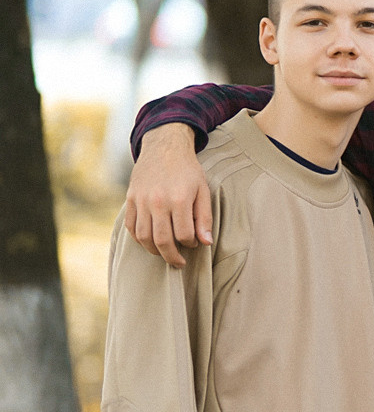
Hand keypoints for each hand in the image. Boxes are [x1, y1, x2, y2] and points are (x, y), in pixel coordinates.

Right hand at [124, 124, 212, 267]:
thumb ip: (204, 218)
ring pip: (144, 237)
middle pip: (162, 241)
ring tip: (164, 254)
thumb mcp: (203, 191)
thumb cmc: (188, 171)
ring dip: (154, 250)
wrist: (164, 148)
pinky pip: (131, 226)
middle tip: (179, 263)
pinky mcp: (130, 199)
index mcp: (178, 200)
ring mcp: (141, 201)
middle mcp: (157, 202)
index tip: (194, 244)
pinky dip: (138, 239)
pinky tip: (149, 242)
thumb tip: (205, 242)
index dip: (190, 244)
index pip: (183, 235)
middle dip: (171, 257)